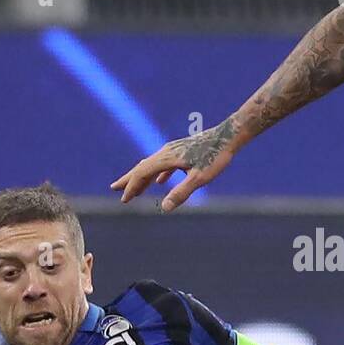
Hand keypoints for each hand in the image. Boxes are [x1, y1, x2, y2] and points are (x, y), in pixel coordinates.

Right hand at [111, 120, 238, 209]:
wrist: (228, 136)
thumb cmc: (216, 156)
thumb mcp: (200, 178)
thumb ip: (181, 193)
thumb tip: (164, 208)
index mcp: (167, 158)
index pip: (143, 173)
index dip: (132, 187)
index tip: (124, 199)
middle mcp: (166, 152)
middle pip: (142, 167)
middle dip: (129, 180)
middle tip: (115, 189)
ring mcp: (174, 150)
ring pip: (152, 165)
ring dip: (142, 177)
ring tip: (134, 189)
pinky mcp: (183, 151)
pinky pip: (164, 164)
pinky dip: (157, 174)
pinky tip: (159, 182)